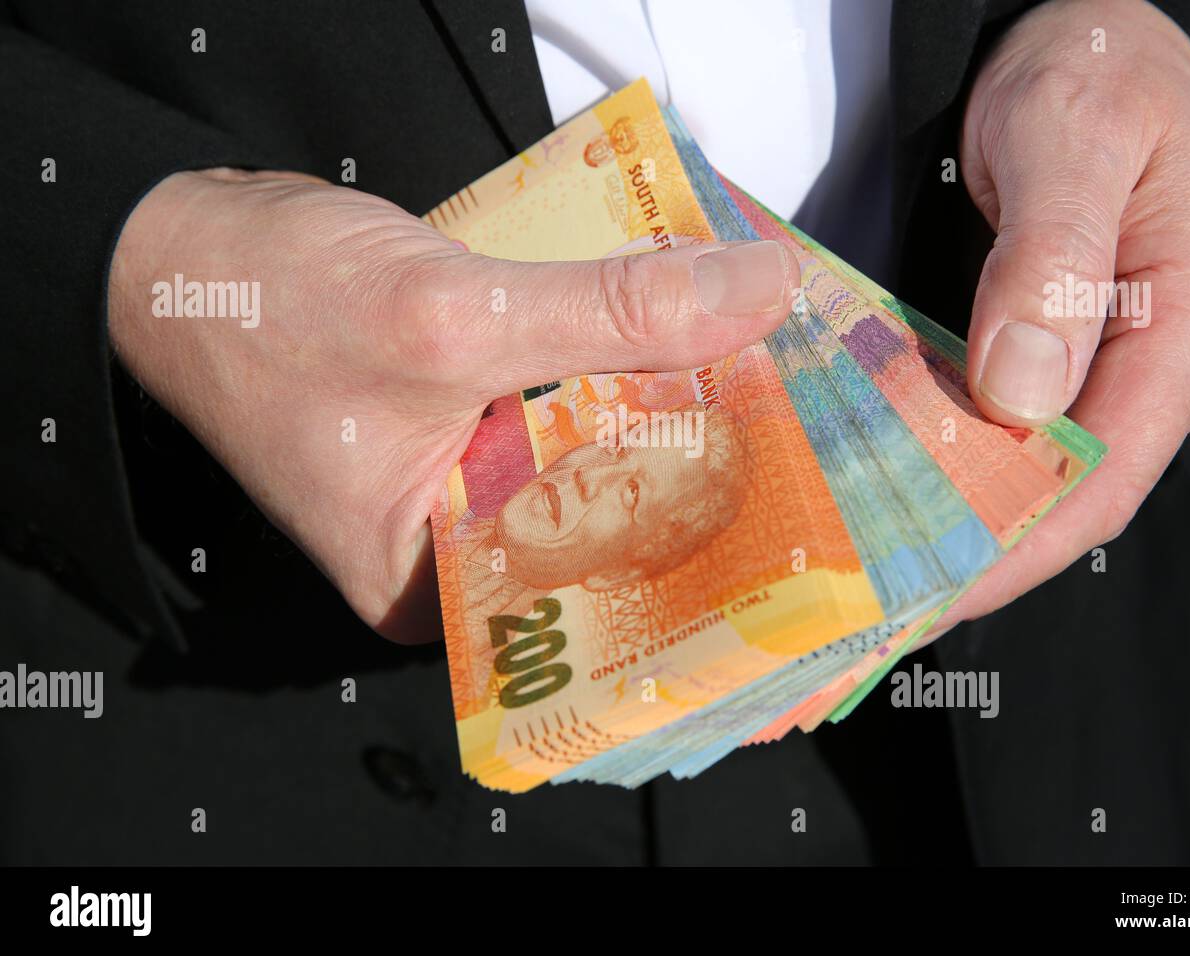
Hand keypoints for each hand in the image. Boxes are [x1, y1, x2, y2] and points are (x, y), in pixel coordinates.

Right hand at [108, 169, 798, 642]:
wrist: (175, 248)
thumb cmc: (262, 310)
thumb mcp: (451, 315)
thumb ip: (610, 310)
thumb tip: (754, 294)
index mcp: (436, 585)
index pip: (597, 589)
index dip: (696, 544)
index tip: (785, 501)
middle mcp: (456, 549)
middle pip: (607, 517)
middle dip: (693, 467)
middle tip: (793, 427)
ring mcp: (462, 481)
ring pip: (592, 453)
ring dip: (659, 407)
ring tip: (754, 379)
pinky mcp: (468, 419)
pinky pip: (563, 404)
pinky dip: (611, 366)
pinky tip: (675, 340)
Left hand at [927, 0, 1189, 640]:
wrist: (1079, 38)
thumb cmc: (1094, 70)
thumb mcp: (1071, 141)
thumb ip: (1053, 263)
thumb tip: (1026, 392)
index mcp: (1189, 315)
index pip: (1112, 471)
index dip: (1027, 543)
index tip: (944, 585)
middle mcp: (1160, 356)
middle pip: (1076, 487)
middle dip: (985, 546)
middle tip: (886, 588)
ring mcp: (1114, 360)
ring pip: (1042, 466)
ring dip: (966, 513)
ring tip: (880, 552)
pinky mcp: (1068, 353)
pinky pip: (1019, 428)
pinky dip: (962, 463)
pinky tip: (902, 482)